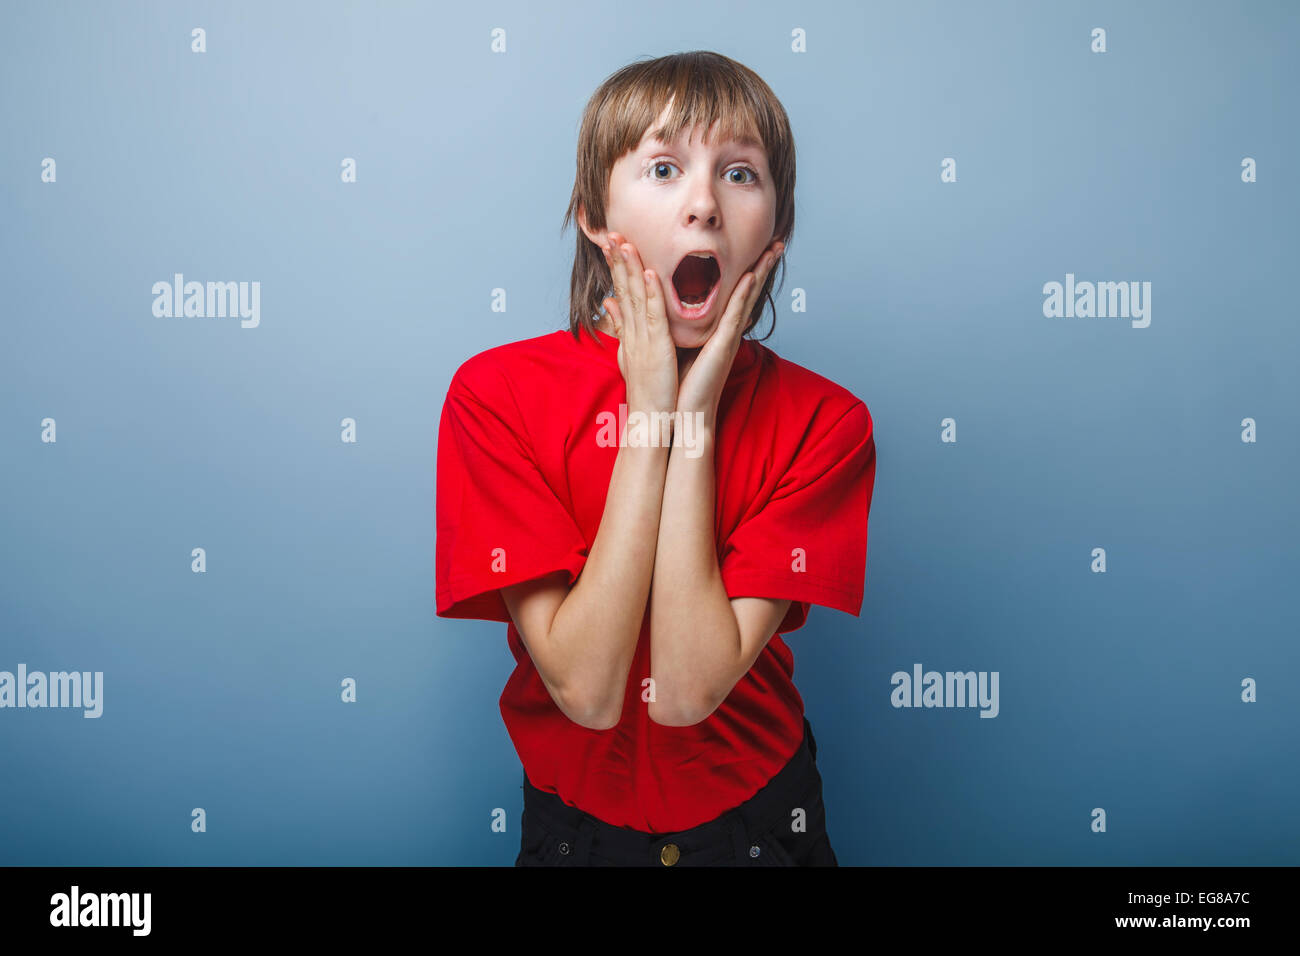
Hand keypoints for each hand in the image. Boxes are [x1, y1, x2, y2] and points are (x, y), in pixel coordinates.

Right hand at [601, 233, 678, 417]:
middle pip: (622, 288)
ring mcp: (643, 338)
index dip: (615, 266)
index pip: (620, 292)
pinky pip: (654, 315)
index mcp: (631, 332)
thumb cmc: (648, 390)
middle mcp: (633, 331)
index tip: (610, 242)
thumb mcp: (632, 353)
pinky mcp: (657, 347)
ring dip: (630, 268)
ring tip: (624, 242)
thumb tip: (609, 304)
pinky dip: (650, 293)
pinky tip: (648, 272)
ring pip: (635, 296)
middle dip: (616, 259)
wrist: (651, 420)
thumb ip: (622, 326)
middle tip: (609, 232)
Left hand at [675, 239, 784, 418]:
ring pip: (747, 297)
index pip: (732, 294)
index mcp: (715, 330)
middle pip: (747, 291)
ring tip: (775, 248)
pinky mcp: (723, 346)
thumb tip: (656, 306)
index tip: (754, 249)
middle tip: (777, 240)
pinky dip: (744, 296)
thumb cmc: (676, 385)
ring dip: (761, 272)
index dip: (745, 271)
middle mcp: (726, 331)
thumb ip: (668, 324)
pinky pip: (734, 316)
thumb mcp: (671, 346)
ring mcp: (727, 337)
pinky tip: (751, 277)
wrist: (681, 415)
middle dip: (762, 265)